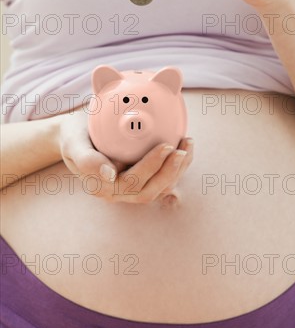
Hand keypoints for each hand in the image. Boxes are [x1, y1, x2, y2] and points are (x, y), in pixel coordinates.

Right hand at [58, 109, 193, 203]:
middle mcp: (117, 193)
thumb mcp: (73, 143)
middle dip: (170, 171)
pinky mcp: (141, 181)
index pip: (132, 182)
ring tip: (188, 145)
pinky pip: (163, 180)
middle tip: (182, 147)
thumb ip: (86, 160)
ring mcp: (130, 189)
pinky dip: (178, 167)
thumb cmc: (74, 135)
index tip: (166, 146)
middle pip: (149, 190)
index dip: (152, 167)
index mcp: (101, 187)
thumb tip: (109, 175)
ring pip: (159, 189)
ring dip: (178, 170)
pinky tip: (186, 147)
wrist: (76, 134)